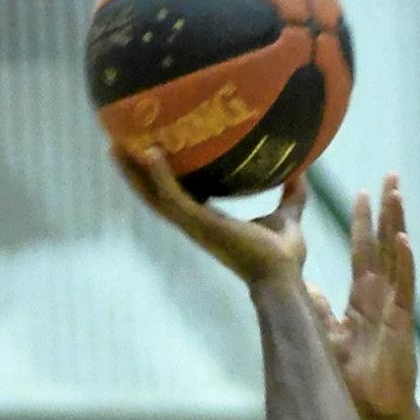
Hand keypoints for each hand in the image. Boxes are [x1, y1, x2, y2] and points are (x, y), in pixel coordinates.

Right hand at [111, 148, 308, 290]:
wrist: (283, 277)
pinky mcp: (200, 226)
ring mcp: (194, 226)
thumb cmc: (283, 256)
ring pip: (154, 197)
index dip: (159, 176)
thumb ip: (291, 194)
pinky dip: (160, 177)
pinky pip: (174, 198)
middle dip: (133, 172)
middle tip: (116, 142)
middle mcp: (195, 223)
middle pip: (154, 195)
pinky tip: (150, 153)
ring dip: (133, 172)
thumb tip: (304, 169)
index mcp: (208, 220)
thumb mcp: (287, 216)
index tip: (146, 150)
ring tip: (115, 144)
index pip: (176, 194)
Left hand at [314, 177, 416, 413]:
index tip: (360, 192)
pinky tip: (403, 240)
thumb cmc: (353, 378)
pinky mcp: (403, 322)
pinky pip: (405, 287)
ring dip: (397, 224)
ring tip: (397, 194)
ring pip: (397, 256)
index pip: (362, 251)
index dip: (362, 222)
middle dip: (386, 209)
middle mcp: (381, 295)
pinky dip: (405, 263)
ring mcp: (394, 306)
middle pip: (384, 243)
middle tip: (389, 176)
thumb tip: (304, 285)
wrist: (371, 409)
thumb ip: (319, 309)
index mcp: (363, 297)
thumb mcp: (329, 335)